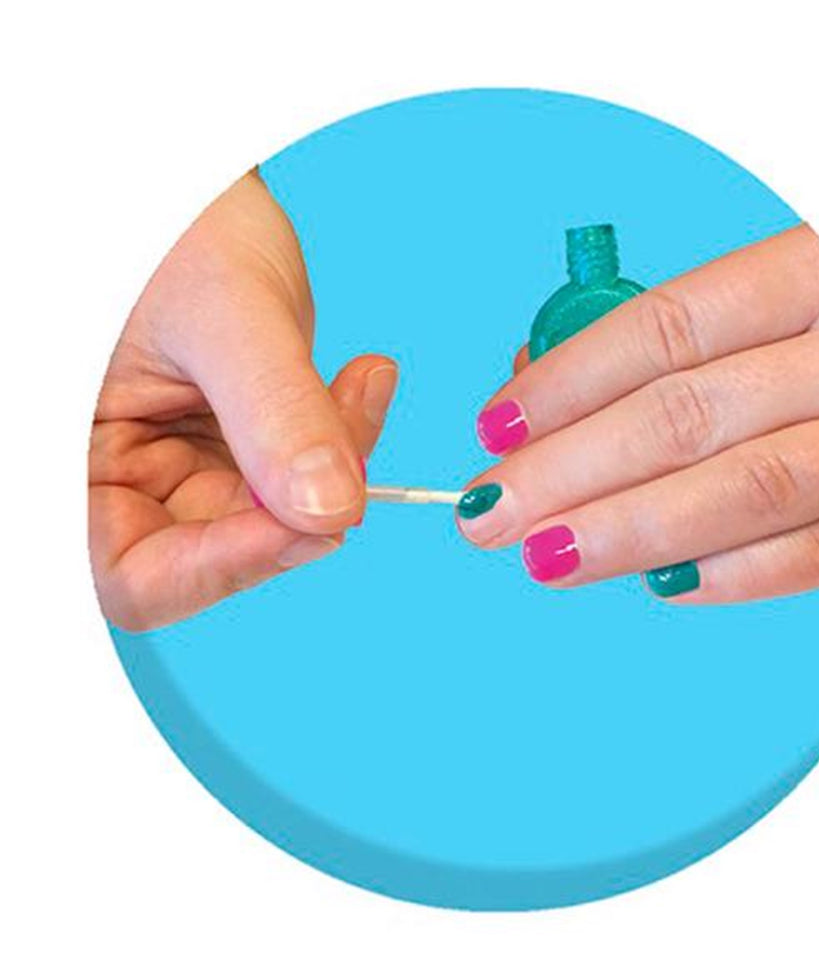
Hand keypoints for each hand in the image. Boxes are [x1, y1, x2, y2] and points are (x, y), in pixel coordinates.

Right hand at [89, 171, 397, 630]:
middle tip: (358, 446)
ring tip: (364, 382)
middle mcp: (121, 478)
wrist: (191, 184)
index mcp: (73, 461)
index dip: (224, 567)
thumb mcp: (224, 311)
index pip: (136, 574)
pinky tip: (363, 379)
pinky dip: (340, 436)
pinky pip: (300, 473)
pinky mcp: (232, 445)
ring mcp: (179, 464)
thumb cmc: (171, 220)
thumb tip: (333, 512)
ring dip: (335, 465)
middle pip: (216, 554)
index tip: (318, 521)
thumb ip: (274, 413)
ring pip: (275, 517)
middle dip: (300, 508)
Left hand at [458, 225, 818, 601]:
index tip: (496, 426)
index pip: (665, 329)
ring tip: (548, 555)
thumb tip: (547, 383)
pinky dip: (741, 574)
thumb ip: (683, 335)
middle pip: (687, 416)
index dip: (567, 382)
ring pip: (751, 491)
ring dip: (632, 531)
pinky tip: (660, 586)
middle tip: (491, 509)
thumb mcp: (795, 285)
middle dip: (569, 470)